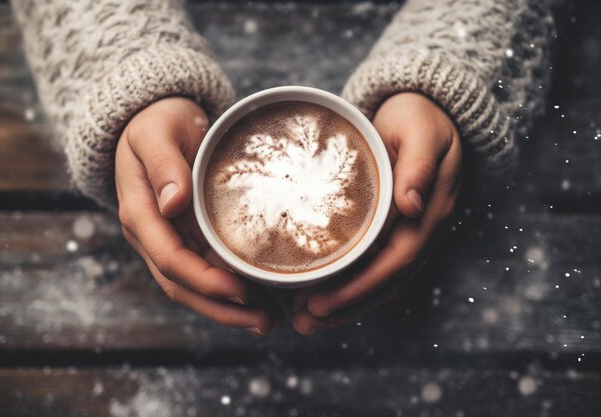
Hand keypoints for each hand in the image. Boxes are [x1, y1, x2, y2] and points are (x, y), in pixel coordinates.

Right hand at [115, 97, 282, 335]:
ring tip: (269, 320)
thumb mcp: (156, 132)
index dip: (205, 281)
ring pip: (194, 285)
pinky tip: (259, 296)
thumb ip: (163, 164)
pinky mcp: (186, 236)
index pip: (171, 260)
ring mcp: (168, 238)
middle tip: (265, 322)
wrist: (156, 121)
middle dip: (222, 309)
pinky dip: (229, 288)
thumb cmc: (157, 122)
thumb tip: (173, 203)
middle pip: (183, 285)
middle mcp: (153, 235)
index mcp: (141, 214)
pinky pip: (206, 269)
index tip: (241, 291)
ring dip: (228, 307)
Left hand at [292, 92, 461, 333]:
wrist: (426, 111)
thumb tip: (413, 205)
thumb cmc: (420, 116)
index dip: (360, 287)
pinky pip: (373, 265)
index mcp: (430, 211)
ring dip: (345, 305)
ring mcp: (409, 231)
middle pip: (385, 281)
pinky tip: (321, 294)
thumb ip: (419, 165)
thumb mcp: (421, 130)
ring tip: (304, 320)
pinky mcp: (393, 228)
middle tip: (302, 323)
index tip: (321, 303)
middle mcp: (421, 229)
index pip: (395, 261)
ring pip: (379, 280)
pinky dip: (349, 284)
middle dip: (345, 306)